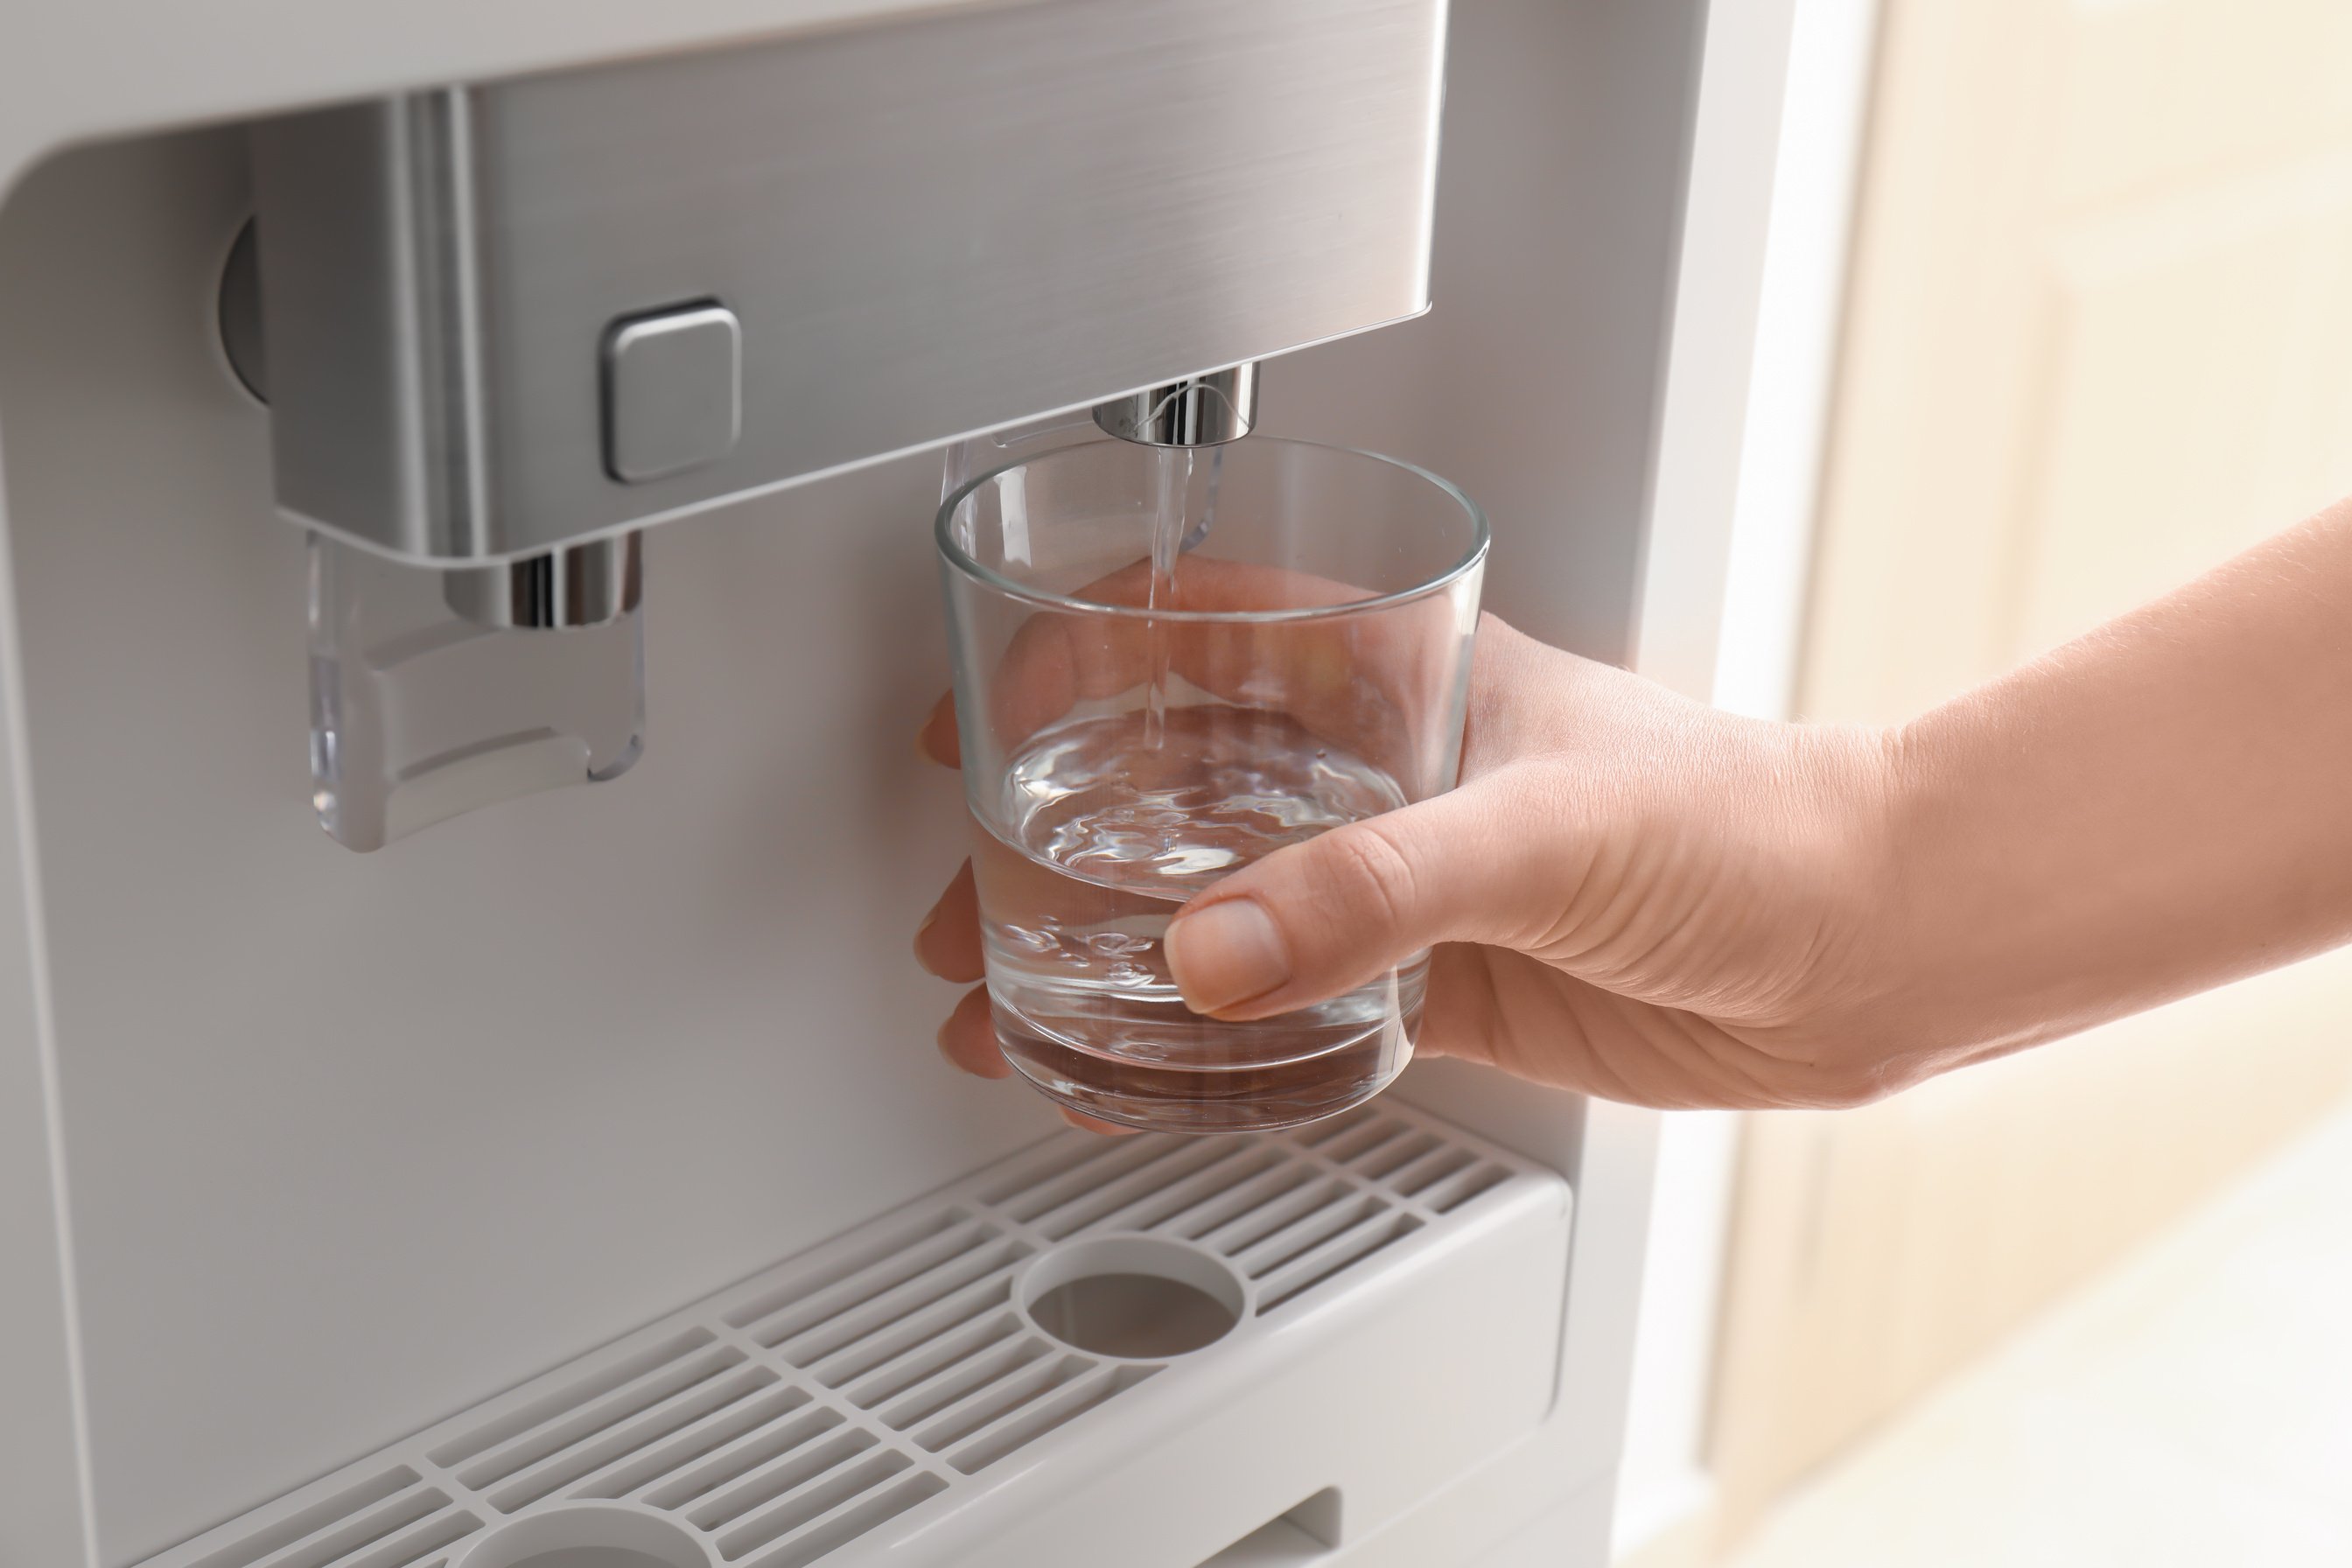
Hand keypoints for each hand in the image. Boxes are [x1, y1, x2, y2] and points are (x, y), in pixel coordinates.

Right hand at [916, 612, 1908, 1112]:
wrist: (1863, 948)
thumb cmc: (1749, 824)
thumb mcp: (1542, 826)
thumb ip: (1374, 885)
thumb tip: (1212, 951)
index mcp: (1402, 675)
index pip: (1203, 630)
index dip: (1078, 657)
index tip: (979, 708)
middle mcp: (1386, 771)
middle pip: (1177, 780)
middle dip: (1056, 827)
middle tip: (968, 889)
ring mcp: (1402, 882)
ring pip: (1214, 903)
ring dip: (1109, 944)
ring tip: (1011, 995)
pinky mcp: (1431, 984)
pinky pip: (1281, 1008)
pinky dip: (1199, 1041)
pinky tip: (1136, 1069)